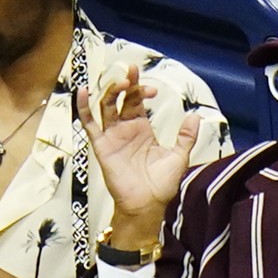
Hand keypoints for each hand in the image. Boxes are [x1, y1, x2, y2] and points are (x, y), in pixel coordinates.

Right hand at [75, 67, 198, 247]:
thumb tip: (195, 115)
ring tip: (121, 82)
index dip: (141, 90)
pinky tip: (82, 92)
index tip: (152, 90)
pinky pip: (89, 125)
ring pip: (106, 107)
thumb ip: (186, 136)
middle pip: (121, 99)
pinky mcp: (101, 146)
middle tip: (133, 72)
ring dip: (111, 91)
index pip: (137, 101)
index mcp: (141, 129)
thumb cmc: (162, 184)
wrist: (148, 205)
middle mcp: (125, 129)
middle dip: (127, 84)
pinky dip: (83, 108)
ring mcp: (112, 136)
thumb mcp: (179, 156)